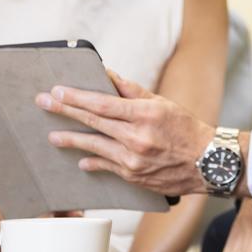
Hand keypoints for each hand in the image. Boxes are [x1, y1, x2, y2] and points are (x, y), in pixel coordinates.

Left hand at [36, 69, 215, 195]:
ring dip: (71, 139)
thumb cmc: (186, 128)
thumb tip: (108, 75)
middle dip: (65, 111)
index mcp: (145, 114)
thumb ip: (133, 91)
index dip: (77, 97)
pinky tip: (80, 160)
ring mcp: (133, 159)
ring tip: (53, 135)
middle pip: (94, 122)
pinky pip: (106, 166)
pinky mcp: (133, 176)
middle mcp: (137, 137)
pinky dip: (92, 161)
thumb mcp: (163, 103)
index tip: (58, 90)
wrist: (207, 162)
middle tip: (44, 103)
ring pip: (94, 146)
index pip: (103, 103)